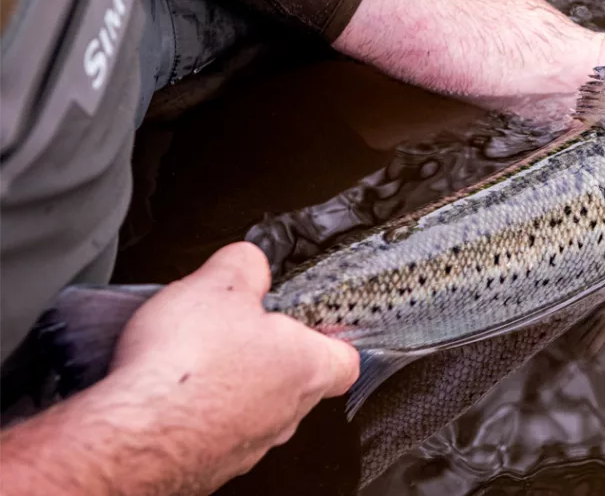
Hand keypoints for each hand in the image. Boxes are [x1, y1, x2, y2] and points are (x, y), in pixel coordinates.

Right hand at [110, 242, 358, 489]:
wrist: (131, 437)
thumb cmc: (186, 368)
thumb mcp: (220, 284)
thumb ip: (245, 266)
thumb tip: (250, 262)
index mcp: (307, 368)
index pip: (346, 360)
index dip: (330, 339)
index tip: (313, 324)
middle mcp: (285, 415)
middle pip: (295, 384)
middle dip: (266, 356)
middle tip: (235, 331)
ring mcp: (247, 447)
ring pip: (251, 411)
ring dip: (227, 387)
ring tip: (191, 359)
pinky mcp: (205, 468)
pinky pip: (209, 435)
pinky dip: (192, 415)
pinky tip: (163, 394)